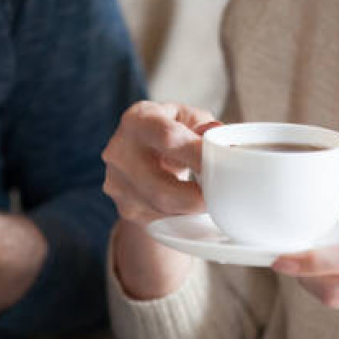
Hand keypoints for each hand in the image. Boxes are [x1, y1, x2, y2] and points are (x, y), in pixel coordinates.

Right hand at [101, 101, 218, 298]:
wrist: (136, 152)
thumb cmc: (168, 131)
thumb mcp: (186, 119)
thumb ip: (203, 127)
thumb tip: (219, 137)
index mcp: (138, 120)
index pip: (168, 139)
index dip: (196, 155)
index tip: (220, 167)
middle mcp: (120, 152)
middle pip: (161, 188)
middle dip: (195, 197)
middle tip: (218, 197)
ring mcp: (118, 183)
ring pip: (162, 208)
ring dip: (190, 208)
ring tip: (205, 196)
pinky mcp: (125, 207)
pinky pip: (160, 219)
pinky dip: (180, 214)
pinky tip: (187, 202)